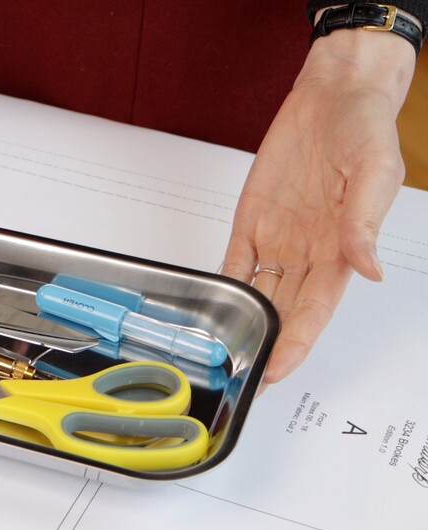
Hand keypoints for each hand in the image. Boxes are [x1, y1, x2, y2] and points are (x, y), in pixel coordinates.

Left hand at [222, 29, 415, 383]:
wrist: (335, 96)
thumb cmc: (365, 131)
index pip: (316, 310)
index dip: (297, 343)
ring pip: (258, 292)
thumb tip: (369, 270)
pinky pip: (235, 260)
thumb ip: (365, 225)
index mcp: (342, 250)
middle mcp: (309, 252)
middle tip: (242, 375)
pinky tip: (211, 307)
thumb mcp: (375, 174)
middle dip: (266, 345)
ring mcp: (279, 238)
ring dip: (242, 322)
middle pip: (284, 311)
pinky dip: (223, 283)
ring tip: (223, 352)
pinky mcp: (252, 220)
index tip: (278, 369)